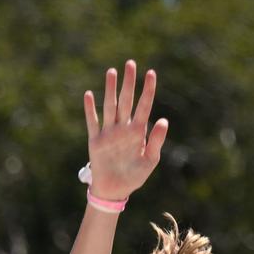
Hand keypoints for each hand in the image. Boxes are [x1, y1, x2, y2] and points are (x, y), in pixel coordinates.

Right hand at [83, 60, 168, 200]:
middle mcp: (123, 128)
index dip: (148, 91)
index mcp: (138, 133)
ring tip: (112, 72)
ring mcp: (109, 133)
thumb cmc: (134, 177)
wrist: (115, 190)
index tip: (151, 73)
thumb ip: (156, 141)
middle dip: (129, 83)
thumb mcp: (149, 161)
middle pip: (126, 101)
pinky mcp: (95, 141)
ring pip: (109, 106)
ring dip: (110, 89)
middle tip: (130, 63)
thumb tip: (164, 121)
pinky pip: (93, 122)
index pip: (144, 107)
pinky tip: (89, 94)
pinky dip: (90, 110)